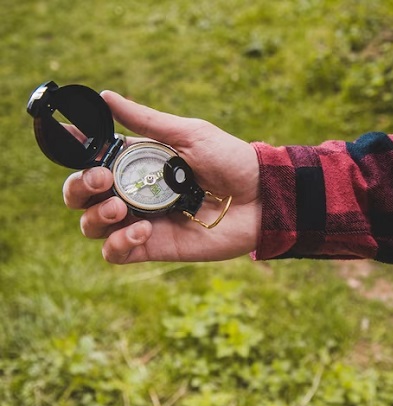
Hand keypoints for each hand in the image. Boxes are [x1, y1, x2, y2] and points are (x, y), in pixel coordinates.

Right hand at [62, 90, 260, 263]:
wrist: (261, 197)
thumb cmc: (230, 160)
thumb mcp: (188, 134)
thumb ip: (146, 121)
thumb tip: (105, 96)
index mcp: (137, 162)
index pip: (91, 159)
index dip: (72, 153)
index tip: (62, 140)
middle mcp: (133, 192)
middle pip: (81, 196)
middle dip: (80, 188)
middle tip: (102, 181)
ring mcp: (141, 221)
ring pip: (91, 226)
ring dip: (97, 217)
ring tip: (123, 207)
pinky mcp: (154, 247)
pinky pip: (116, 253)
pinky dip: (118, 243)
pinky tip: (141, 230)